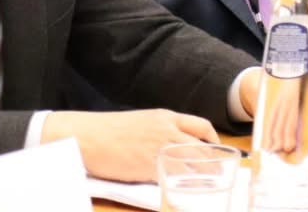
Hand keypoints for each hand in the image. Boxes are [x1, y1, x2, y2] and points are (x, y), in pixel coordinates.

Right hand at [41, 109, 218, 182]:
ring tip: (213, 182)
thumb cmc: (109, 130)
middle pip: (202, 147)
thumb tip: (173, 142)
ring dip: (206, 173)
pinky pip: (173, 177)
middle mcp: (168, 131)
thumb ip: (161, 129)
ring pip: (193, 162)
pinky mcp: (147, 168)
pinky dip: (184, 183)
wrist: (86, 136)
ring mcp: (159, 150)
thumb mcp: (142, 121)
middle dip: (215, 161)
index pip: (201, 126)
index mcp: (167, 117)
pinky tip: (188, 189)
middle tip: (221, 171)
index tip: (216, 148)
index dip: (213, 139)